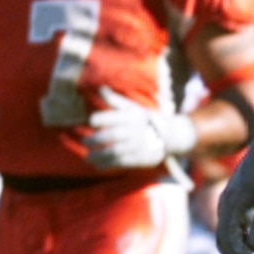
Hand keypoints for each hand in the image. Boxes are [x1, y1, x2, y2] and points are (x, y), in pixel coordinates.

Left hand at [82, 88, 197, 169]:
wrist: (168, 135)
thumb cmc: (143, 119)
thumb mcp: (132, 107)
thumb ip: (115, 100)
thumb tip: (100, 88)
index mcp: (132, 116)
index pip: (112, 117)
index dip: (99, 119)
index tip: (91, 122)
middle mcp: (135, 130)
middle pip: (112, 135)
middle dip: (95, 140)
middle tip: (85, 143)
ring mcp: (138, 145)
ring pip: (114, 151)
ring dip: (98, 156)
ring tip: (88, 158)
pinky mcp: (141, 158)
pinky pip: (121, 162)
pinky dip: (108, 164)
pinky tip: (98, 165)